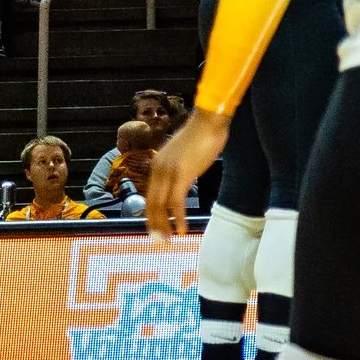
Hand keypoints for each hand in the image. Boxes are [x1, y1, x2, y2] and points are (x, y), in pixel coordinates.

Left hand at [145, 110, 230, 236]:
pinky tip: (183, 228)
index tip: (157, 227)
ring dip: (165, 225)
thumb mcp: (187, 152)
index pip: (150, 195)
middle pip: (151, 203)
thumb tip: (185, 174)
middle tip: (160, 240)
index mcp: (158, 164)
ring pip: (160, 206)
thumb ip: (182, 165)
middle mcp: (159, 169)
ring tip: (169, 239)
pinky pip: (176, 203)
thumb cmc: (203, 132)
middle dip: (155, 224)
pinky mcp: (181, 175)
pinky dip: (178, 218)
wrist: (209, 119)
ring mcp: (168, 172)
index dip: (152, 214)